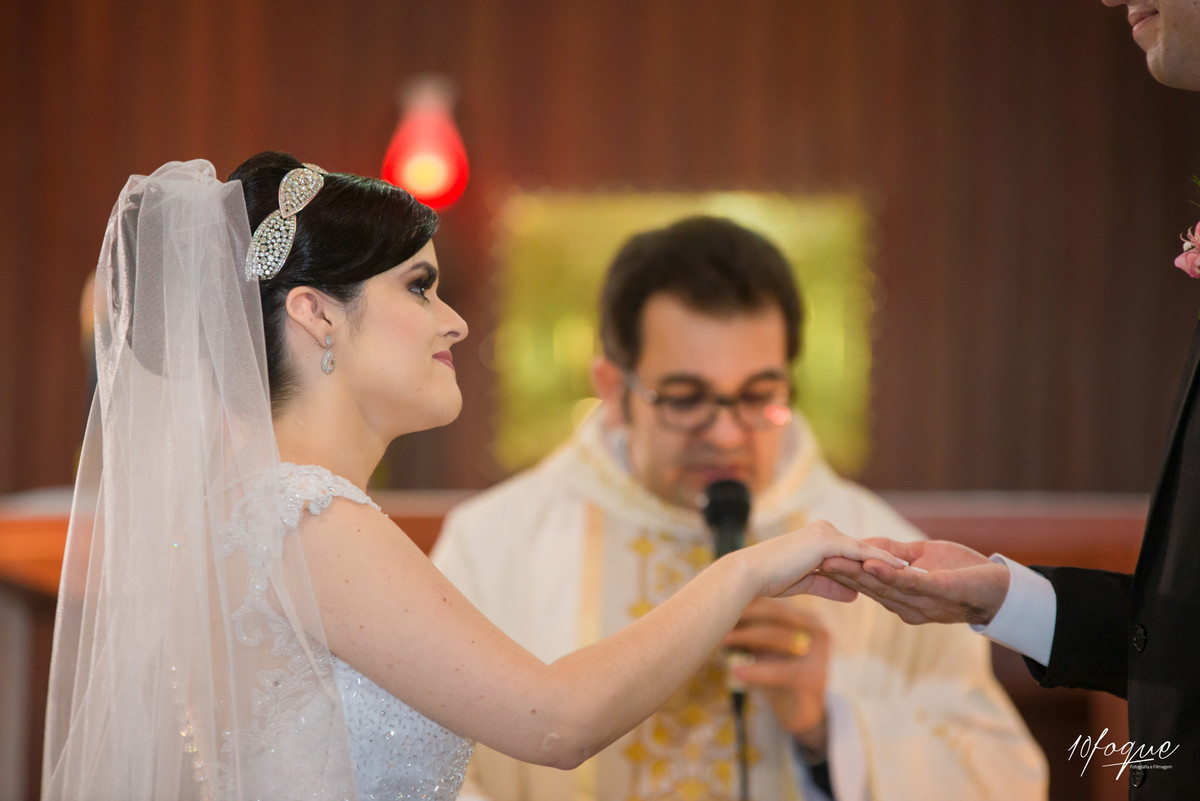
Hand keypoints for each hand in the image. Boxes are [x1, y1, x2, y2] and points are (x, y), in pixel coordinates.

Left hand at [722, 599, 830, 759]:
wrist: (802, 713)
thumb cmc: (779, 673)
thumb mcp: (765, 647)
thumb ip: (751, 628)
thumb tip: (720, 607)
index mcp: (806, 618)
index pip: (772, 603)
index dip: (746, 603)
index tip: (719, 604)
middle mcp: (817, 629)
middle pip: (775, 614)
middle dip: (743, 616)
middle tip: (717, 620)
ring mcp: (819, 653)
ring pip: (776, 636)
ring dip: (745, 637)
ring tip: (721, 641)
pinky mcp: (815, 677)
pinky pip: (780, 671)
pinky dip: (756, 671)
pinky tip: (736, 671)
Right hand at [742, 520, 909, 600]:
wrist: (752, 574)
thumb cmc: (771, 579)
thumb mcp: (807, 583)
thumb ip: (831, 585)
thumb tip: (854, 595)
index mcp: (819, 538)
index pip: (854, 552)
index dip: (876, 563)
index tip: (899, 572)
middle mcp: (825, 531)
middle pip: (865, 548)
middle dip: (891, 560)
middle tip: (919, 569)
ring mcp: (826, 534)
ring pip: (866, 550)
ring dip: (893, 561)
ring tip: (918, 570)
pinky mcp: (827, 542)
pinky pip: (861, 554)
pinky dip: (882, 561)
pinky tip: (901, 569)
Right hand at [819, 538, 1009, 625]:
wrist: (1006, 592)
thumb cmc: (966, 574)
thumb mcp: (924, 559)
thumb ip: (896, 554)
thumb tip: (867, 548)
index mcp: (901, 598)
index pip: (864, 583)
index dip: (840, 572)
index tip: (815, 561)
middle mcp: (907, 605)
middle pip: (867, 587)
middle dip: (840, 573)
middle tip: (813, 561)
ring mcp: (922, 601)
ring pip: (883, 586)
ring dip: (857, 573)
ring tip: (834, 561)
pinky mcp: (939, 591)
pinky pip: (910, 583)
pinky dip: (890, 574)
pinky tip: (872, 563)